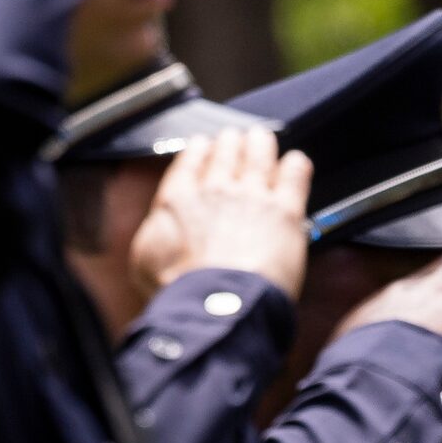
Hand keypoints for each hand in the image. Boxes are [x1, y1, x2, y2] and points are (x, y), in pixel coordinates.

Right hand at [128, 129, 313, 302]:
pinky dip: (295, 164)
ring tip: (262, 139)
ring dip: (261, 144)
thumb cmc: (178, 290)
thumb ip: (156, 233)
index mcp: (179, 200)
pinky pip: (294, 174)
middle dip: (231, 143)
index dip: (199, 150)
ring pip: (259, 154)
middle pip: (226, 153)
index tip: (204, 146)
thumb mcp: (144, 260)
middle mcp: (215, 190)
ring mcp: (252, 196)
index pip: (190, 161)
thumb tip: (161, 225)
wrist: (214, 304)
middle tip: (236, 139)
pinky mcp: (285, 211)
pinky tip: (296, 162)